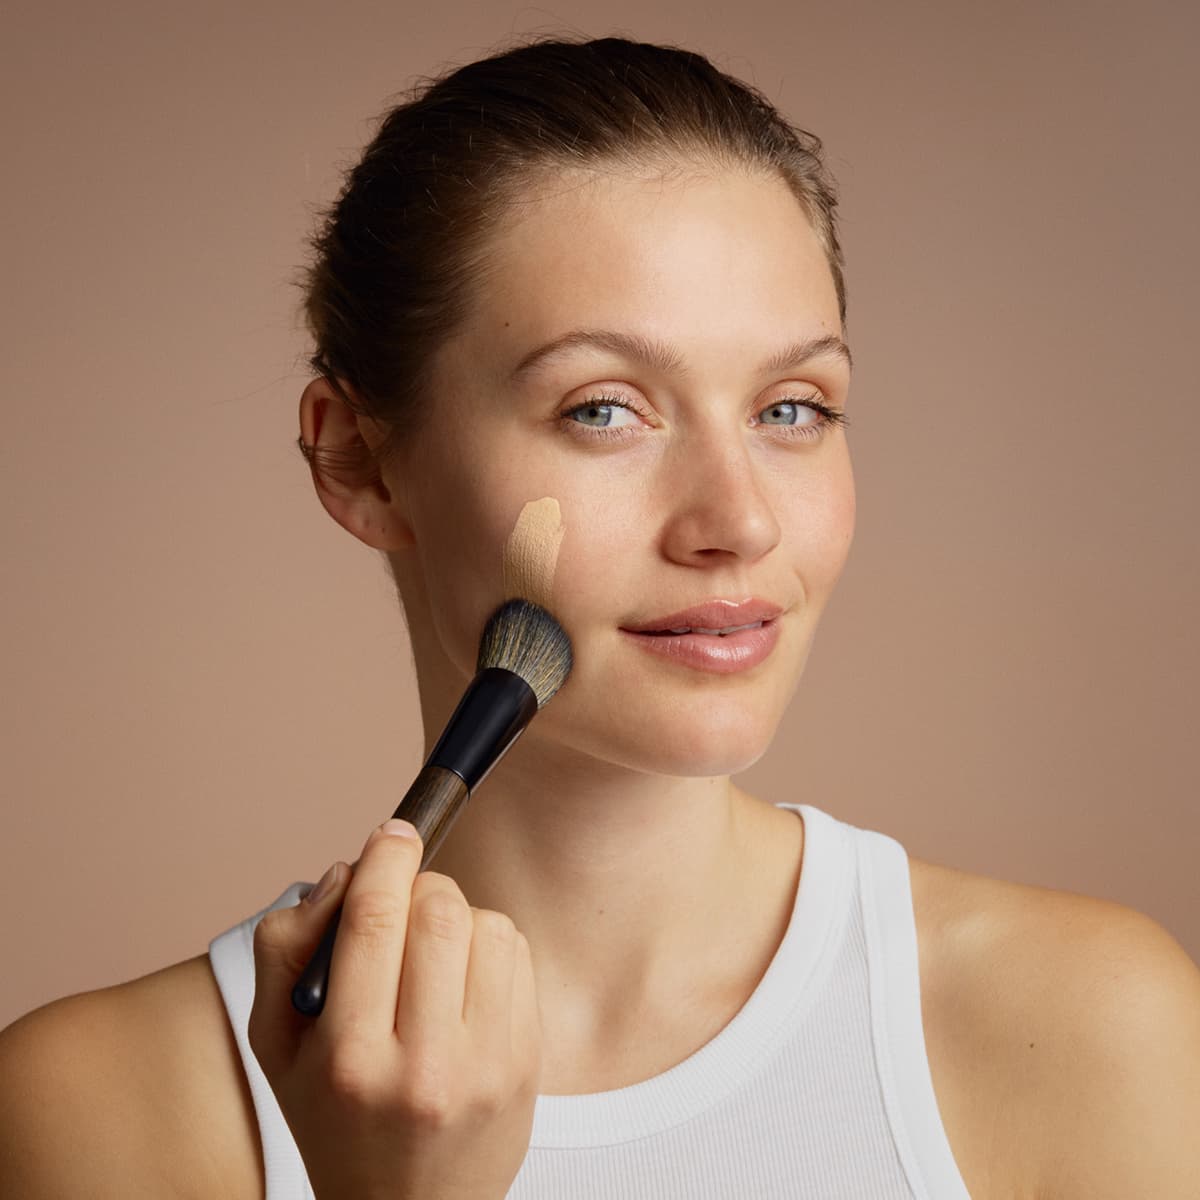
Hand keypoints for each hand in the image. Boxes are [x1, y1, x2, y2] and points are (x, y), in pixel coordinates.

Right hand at [248, 819, 541, 1199]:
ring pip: (486, 925)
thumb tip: (345, 872)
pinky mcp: (527, 1062)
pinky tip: (463, 979)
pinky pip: (517, 954)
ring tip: (431, 954)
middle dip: (419, 886)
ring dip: (457, 916)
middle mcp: (425, 1064)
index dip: (386, 857)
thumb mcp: (275, 1043)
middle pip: (438, 911)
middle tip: (402, 905)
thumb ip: (286, 946)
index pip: (375, 920)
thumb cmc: (334, 1118)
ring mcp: (486, 1065)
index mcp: (350, 1059)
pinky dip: (488, 944)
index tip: (391, 833)